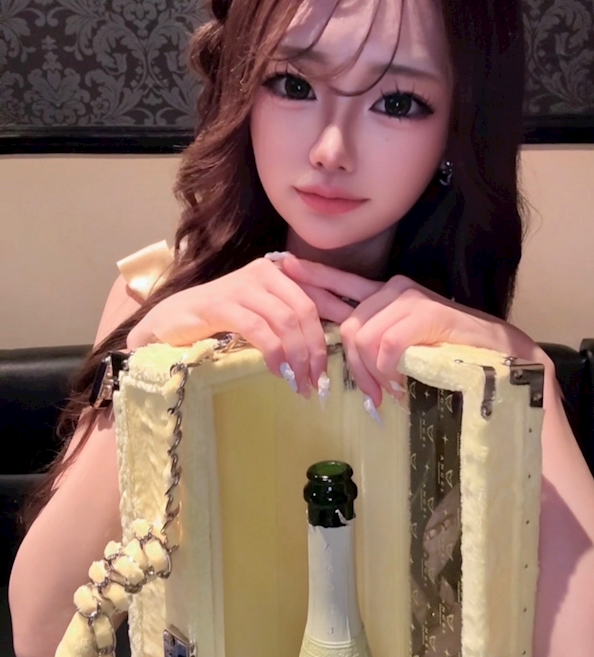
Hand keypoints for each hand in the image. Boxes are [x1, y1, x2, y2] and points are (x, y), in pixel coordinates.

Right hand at [126, 258, 353, 394]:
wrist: (169, 322)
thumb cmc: (221, 324)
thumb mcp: (264, 318)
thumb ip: (293, 323)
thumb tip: (331, 348)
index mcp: (282, 272)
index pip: (324, 288)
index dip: (347, 314)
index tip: (362, 345)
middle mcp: (266, 271)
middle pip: (308, 309)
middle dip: (318, 349)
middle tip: (321, 381)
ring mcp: (243, 284)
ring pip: (286, 320)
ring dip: (298, 357)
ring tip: (302, 384)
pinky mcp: (222, 303)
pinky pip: (259, 329)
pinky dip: (274, 354)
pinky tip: (279, 373)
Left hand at [280, 256, 544, 405]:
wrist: (501, 357)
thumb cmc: (453, 357)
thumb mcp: (405, 351)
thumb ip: (376, 348)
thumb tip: (348, 363)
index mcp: (386, 297)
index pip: (342, 283)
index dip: (313, 277)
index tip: (284, 268)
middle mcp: (395, 290)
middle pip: (348, 328)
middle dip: (354, 369)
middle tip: (371, 398)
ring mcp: (410, 298)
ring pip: (365, 338)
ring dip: (373, 375)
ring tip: (390, 395)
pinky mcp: (426, 312)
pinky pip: (388, 345)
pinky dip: (390, 371)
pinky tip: (402, 386)